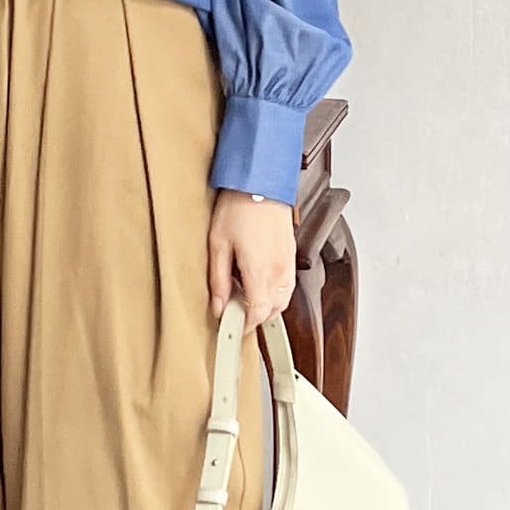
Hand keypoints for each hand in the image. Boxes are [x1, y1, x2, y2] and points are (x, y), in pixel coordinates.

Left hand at [208, 191, 295, 335]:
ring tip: (245, 297)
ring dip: (266, 306)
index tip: (231, 327)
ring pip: (283, 300)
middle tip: (234, 313)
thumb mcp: (217, 245)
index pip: (257, 314)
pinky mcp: (291, 254)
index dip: (244, 325)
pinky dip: (275, 292)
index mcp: (260, 272)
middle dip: (254, 318)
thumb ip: (218, 280)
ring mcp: (288, 263)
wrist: (261, 182)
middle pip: (272, 311)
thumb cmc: (238, 207)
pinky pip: (287, 284)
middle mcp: (279, 271)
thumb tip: (218, 306)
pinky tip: (258, 282)